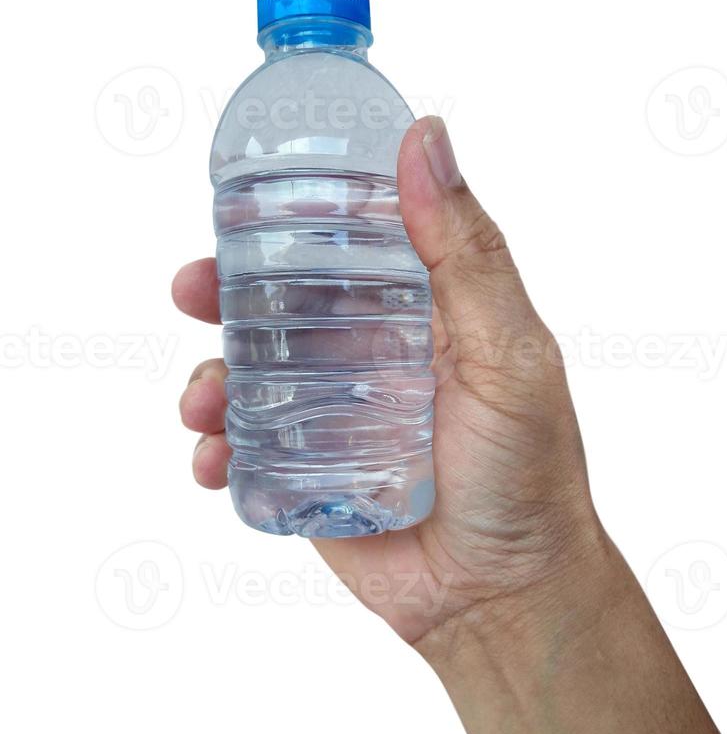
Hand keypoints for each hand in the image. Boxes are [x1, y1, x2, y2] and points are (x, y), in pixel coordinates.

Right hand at [172, 116, 603, 644]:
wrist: (503, 596)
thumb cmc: (526, 473)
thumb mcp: (509, 352)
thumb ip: (467, 252)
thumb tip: (425, 138)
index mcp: (418, 313)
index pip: (348, 244)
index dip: (294, 216)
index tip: (248, 198)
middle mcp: (369, 356)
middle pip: (281, 305)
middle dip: (226, 291)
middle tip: (193, 287)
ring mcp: (331, 416)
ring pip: (249, 373)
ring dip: (209, 373)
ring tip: (204, 398)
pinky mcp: (303, 474)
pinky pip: (242, 447)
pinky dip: (214, 446)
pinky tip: (212, 456)